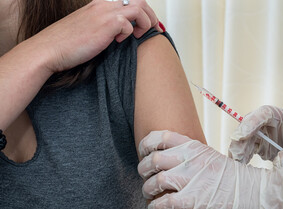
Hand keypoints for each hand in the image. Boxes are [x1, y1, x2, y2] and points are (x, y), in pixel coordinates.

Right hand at [25, 0, 161, 72]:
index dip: (142, 10)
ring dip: (145, 23)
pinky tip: (119, 42)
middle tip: (153, 30)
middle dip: (151, 16)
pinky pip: (129, 23)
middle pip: (139, 0)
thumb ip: (104, 25)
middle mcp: (103, 4)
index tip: (147, 23)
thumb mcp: (88, 28)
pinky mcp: (105, 24)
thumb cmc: (67, 43)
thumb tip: (121, 33)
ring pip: (139, 7)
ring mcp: (104, 13)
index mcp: (99, 4)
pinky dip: (129, 33)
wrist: (49, 49)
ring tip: (138, 35)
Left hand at [138, 130, 282, 208]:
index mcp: (193, 146)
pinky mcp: (192, 200)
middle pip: (153, 159)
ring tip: (149, 193)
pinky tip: (155, 207)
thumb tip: (168, 155)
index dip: (145, 144)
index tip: (142, 151)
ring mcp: (191, 179)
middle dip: (143, 168)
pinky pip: (164, 202)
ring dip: (147, 189)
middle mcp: (190, 160)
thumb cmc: (230, 176)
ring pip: (155, 181)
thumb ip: (189, 153)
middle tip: (144, 175)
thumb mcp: (209, 155)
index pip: (160, 137)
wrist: (251, 192)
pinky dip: (155, 206)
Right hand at [229, 105, 282, 166]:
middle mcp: (270, 122)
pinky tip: (240, 164)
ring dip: (239, 149)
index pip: (264, 113)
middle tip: (236, 154)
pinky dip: (243, 156)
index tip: (242, 135)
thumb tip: (277, 165)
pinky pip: (247, 148)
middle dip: (241, 139)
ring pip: (245, 137)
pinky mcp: (260, 144)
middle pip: (250, 125)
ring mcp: (263, 133)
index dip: (251, 123)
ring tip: (237, 162)